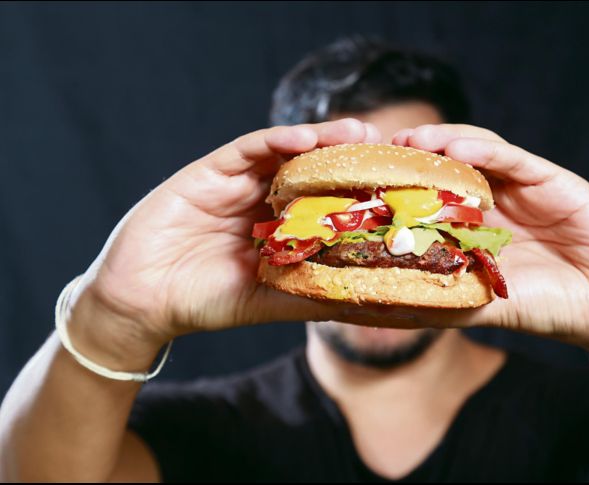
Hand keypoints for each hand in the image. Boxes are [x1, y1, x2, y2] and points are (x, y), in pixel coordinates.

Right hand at [67, 119, 380, 361]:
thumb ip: (316, 293)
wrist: (144, 302)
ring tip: (358, 134)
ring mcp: (238, 182)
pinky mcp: (210, 171)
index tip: (398, 185)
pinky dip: (276, 139)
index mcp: (281, 226)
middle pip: (313, 167)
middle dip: (349, 156)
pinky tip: (305, 137)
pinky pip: (248, 147)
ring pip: (286, 150)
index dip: (361, 190)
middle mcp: (264, 199)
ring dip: (322, 138)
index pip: (327, 199)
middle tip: (386, 146)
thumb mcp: (273, 301)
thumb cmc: (208, 302)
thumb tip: (371, 301)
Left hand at [390, 124, 588, 358]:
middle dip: (413, 154)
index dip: (397, 183)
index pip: (428, 194)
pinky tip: (458, 145)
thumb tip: (372, 309)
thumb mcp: (479, 305)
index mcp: (474, 225)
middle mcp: (495, 199)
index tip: (360, 180)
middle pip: (447, 164)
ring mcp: (523, 186)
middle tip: (379, 148)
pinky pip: (515, 158)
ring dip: (443, 141)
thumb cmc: (546, 308)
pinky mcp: (553, 179)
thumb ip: (434, 300)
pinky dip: (486, 149)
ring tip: (412, 140)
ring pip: (476, 150)